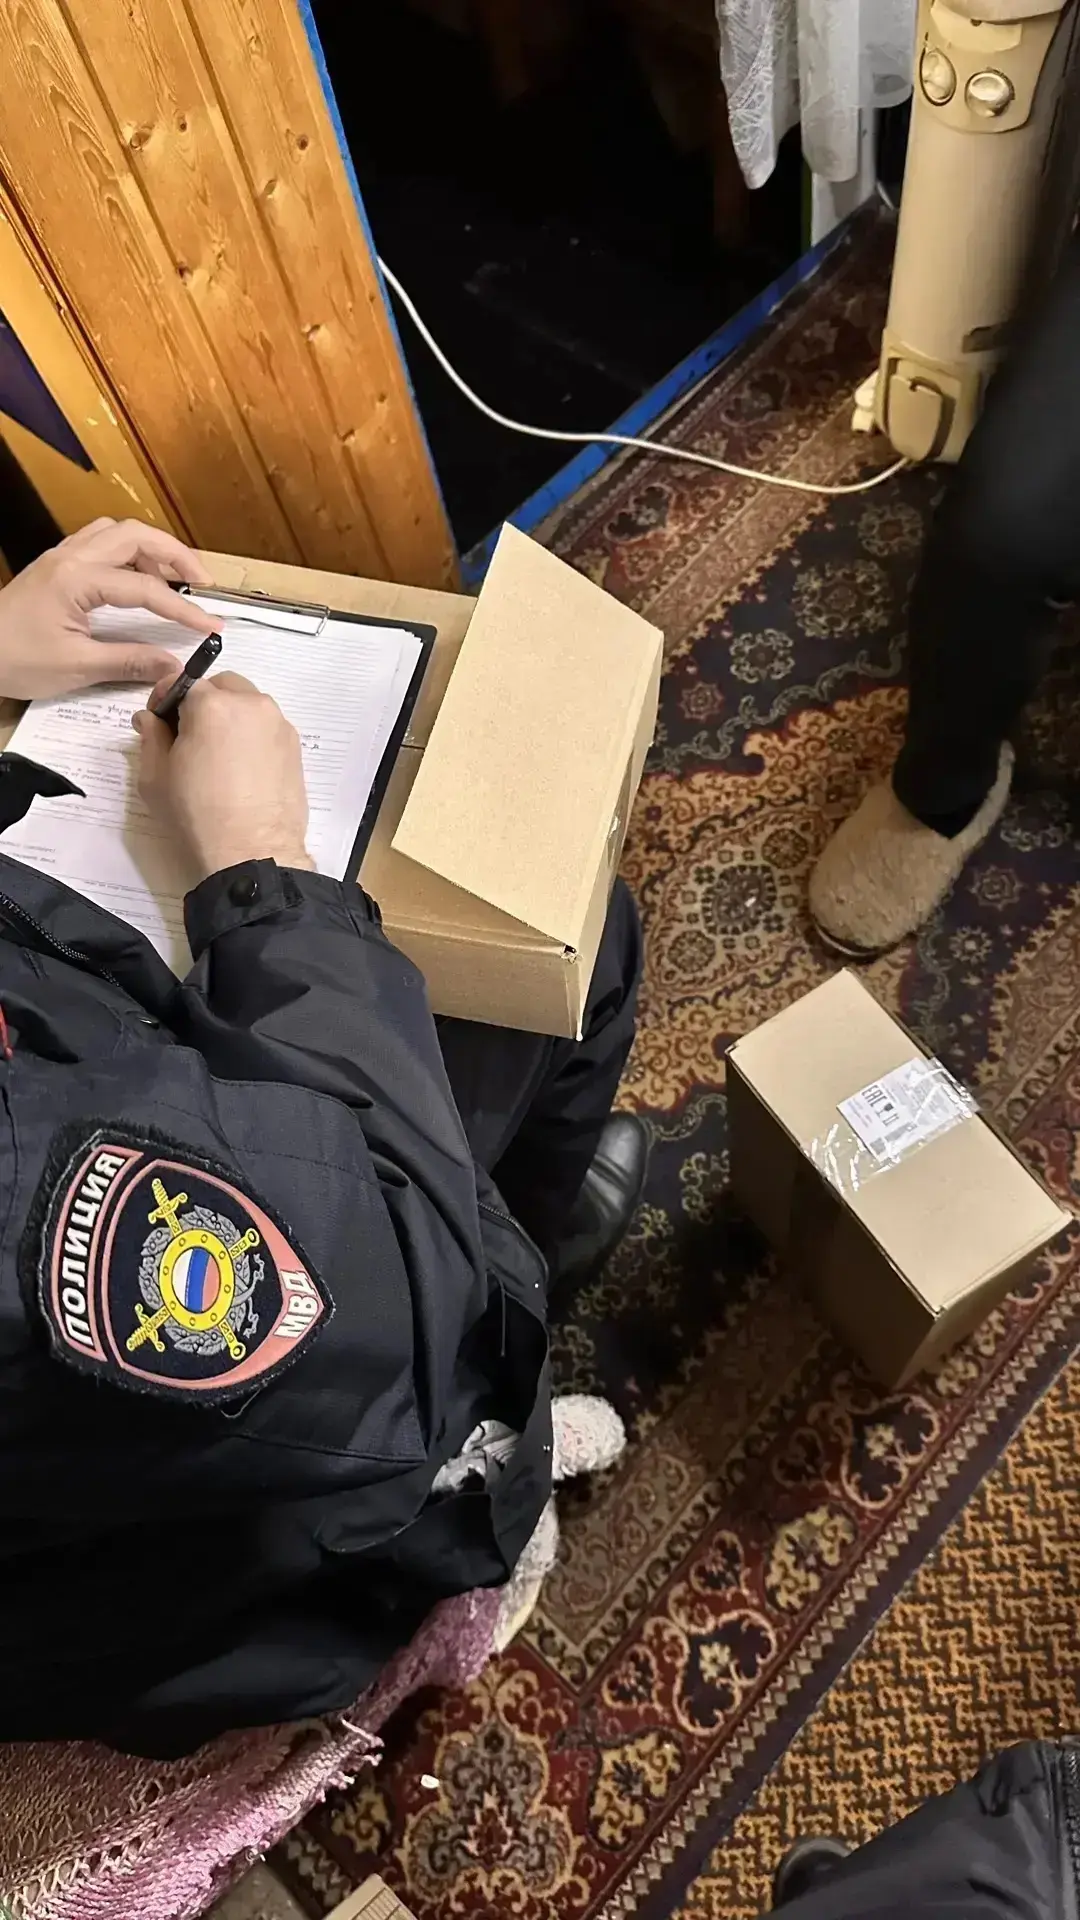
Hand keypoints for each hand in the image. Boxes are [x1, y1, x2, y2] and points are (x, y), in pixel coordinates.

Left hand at [0, 518, 216, 699]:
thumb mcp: (75, 667)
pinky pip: (99, 542)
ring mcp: (61, 556)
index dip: (184, 611)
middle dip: (176, 555)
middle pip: (136, 536)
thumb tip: (173, 666)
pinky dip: (126, 553)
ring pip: (117, 532)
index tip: (213, 627)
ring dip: (150, 549)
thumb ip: (129, 662)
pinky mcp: (55, 565)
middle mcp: (71, 557)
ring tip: (171, 581)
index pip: (145, 590)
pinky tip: (135, 579)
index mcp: (77, 580)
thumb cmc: (14, 660)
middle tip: (202, 583)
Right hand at [133, 670, 313, 881]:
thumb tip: (149, 717)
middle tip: (188, 736)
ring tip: (217, 754)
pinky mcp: (295, 747)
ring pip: (248, 705)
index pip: (183, 682)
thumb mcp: (156, 778)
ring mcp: (279, 725)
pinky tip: (241, 767)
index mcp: (212, 706)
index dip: (165, 697)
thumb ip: (151, 737)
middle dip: (202, 702)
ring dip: (230, 716)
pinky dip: (252, 735)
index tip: (157, 718)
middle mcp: (251, 705)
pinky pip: (267, 727)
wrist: (252, 853)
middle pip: (222, 687)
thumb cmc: (197, 816)